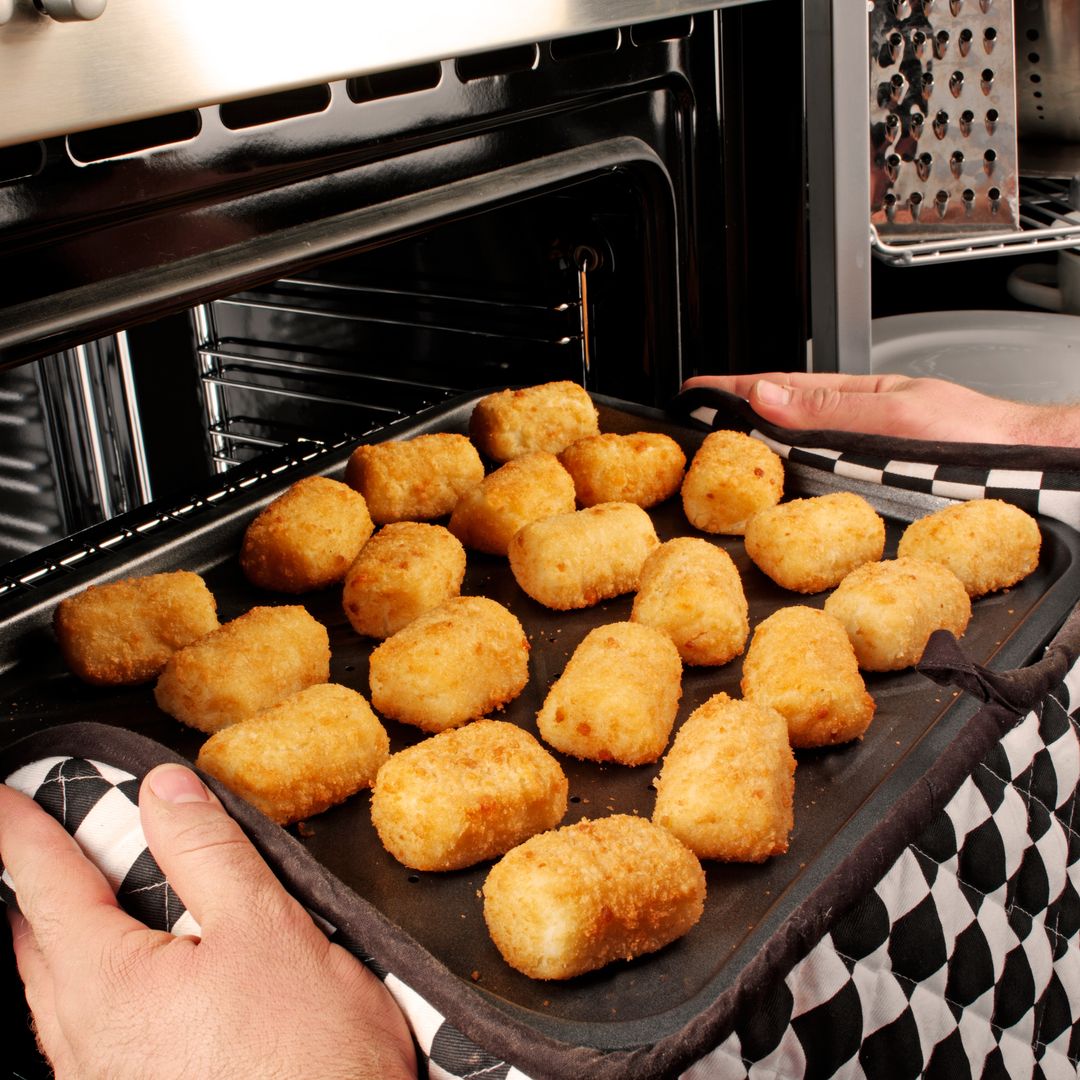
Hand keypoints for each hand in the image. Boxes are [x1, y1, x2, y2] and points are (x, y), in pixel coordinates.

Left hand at [1, 764, 415, 1079]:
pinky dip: (90, 980)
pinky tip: (131, 981)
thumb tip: (166, 792)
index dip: (23, 831)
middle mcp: (87, 1041)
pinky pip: (85, 1029)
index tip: (4, 798)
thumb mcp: (266, 927)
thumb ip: (208, 853)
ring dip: (59, 938)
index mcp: (108, 985)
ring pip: (55, 994)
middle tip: (40, 842)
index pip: (48, 884)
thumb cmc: (310, 1057)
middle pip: (36, 943)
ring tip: (80, 903)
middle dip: (33, 887)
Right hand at [682, 372, 1079, 446]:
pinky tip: (777, 481)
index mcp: (854, 397)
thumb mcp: (896, 415)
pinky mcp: (871, 482)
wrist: (1023, 470)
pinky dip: (786, 472)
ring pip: (796, 442)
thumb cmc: (974, 440)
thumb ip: (830, 408)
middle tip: (694, 418)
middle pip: (780, 413)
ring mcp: (861, 451)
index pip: (777, 388)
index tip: (691, 392)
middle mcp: (854, 423)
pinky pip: (815, 472)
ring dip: (756, 442)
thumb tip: (768, 397)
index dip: (731, 389)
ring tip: (719, 443)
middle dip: (734, 411)